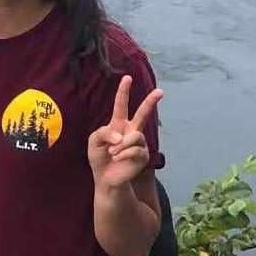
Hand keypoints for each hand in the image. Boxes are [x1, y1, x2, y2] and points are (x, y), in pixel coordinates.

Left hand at [88, 74, 161, 190]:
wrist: (105, 177)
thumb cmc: (99, 157)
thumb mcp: (94, 140)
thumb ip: (104, 132)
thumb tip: (120, 136)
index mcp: (118, 124)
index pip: (121, 104)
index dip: (123, 91)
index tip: (127, 78)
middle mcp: (131, 131)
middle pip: (143, 114)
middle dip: (151, 101)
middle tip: (160, 91)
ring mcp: (138, 143)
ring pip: (135, 136)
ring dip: (121, 145)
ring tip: (113, 153)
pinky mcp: (143, 156)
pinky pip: (135, 150)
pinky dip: (124, 154)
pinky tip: (118, 159)